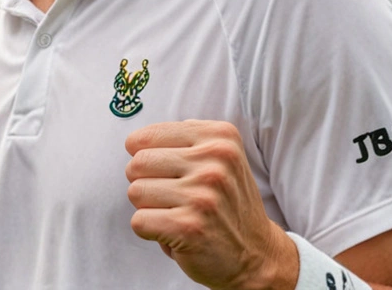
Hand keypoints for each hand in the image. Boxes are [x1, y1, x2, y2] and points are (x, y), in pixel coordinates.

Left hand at [125, 121, 296, 289]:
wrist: (256, 254)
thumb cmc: (225, 205)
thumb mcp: (219, 158)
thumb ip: (183, 139)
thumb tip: (135, 141)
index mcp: (220, 137)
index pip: (146, 137)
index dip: (146, 160)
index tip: (167, 174)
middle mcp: (215, 161)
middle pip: (138, 163)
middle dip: (145, 183)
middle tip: (172, 198)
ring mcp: (203, 194)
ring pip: (135, 191)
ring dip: (148, 208)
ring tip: (177, 213)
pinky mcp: (189, 226)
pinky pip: (139, 221)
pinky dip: (149, 230)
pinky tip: (174, 232)